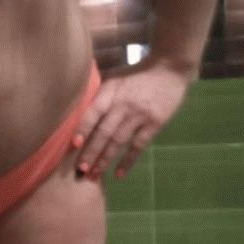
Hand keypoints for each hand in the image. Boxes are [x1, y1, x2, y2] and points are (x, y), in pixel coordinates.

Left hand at [72, 55, 196, 180]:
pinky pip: (139, 146)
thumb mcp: (115, 78)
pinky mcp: (155, 123)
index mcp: (111, 90)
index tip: (73, 144)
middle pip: (104, 131)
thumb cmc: (136, 74)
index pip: (94, 112)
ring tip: (94, 176)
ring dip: (105, 160)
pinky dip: (128, 161)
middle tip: (80, 170)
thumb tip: (77, 114)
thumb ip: (99, 95)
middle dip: (91, 152)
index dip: (83, 128)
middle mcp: (124, 104)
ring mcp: (140, 114)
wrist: (169, 67)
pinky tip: (119, 174)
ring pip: (119, 141)